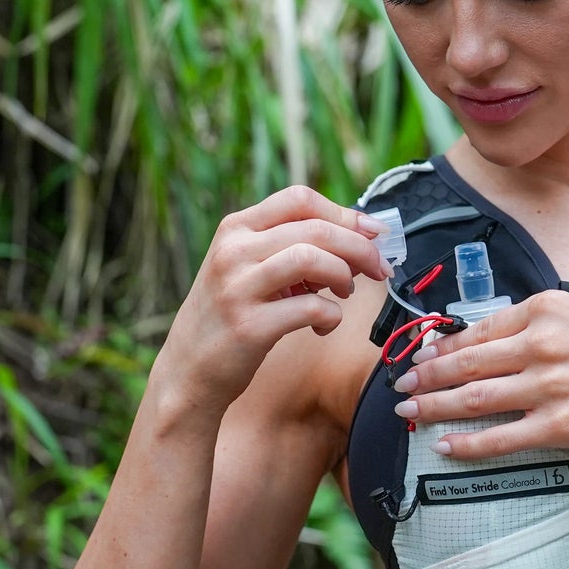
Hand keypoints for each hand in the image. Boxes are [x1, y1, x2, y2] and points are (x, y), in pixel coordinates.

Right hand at [157, 185, 388, 415]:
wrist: (189, 369)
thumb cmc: (232, 314)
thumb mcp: (250, 268)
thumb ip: (293, 246)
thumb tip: (362, 233)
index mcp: (236, 229)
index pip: (300, 199)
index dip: (344, 214)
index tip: (373, 233)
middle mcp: (234, 251)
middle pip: (316, 228)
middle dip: (360, 247)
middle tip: (379, 269)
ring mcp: (238, 288)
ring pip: (313, 259)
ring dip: (344, 275)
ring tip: (344, 293)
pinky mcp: (250, 326)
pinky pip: (311, 307)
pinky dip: (332, 316)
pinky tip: (323, 325)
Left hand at [389, 290, 568, 458]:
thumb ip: (539, 323)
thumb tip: (488, 339)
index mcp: (548, 309)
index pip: (480, 329)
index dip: (443, 347)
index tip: (422, 358)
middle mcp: (545, 343)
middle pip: (468, 363)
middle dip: (426, 377)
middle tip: (402, 387)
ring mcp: (550, 385)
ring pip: (475, 398)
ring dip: (435, 407)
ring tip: (410, 414)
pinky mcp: (559, 425)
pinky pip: (500, 436)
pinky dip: (467, 443)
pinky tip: (446, 445)